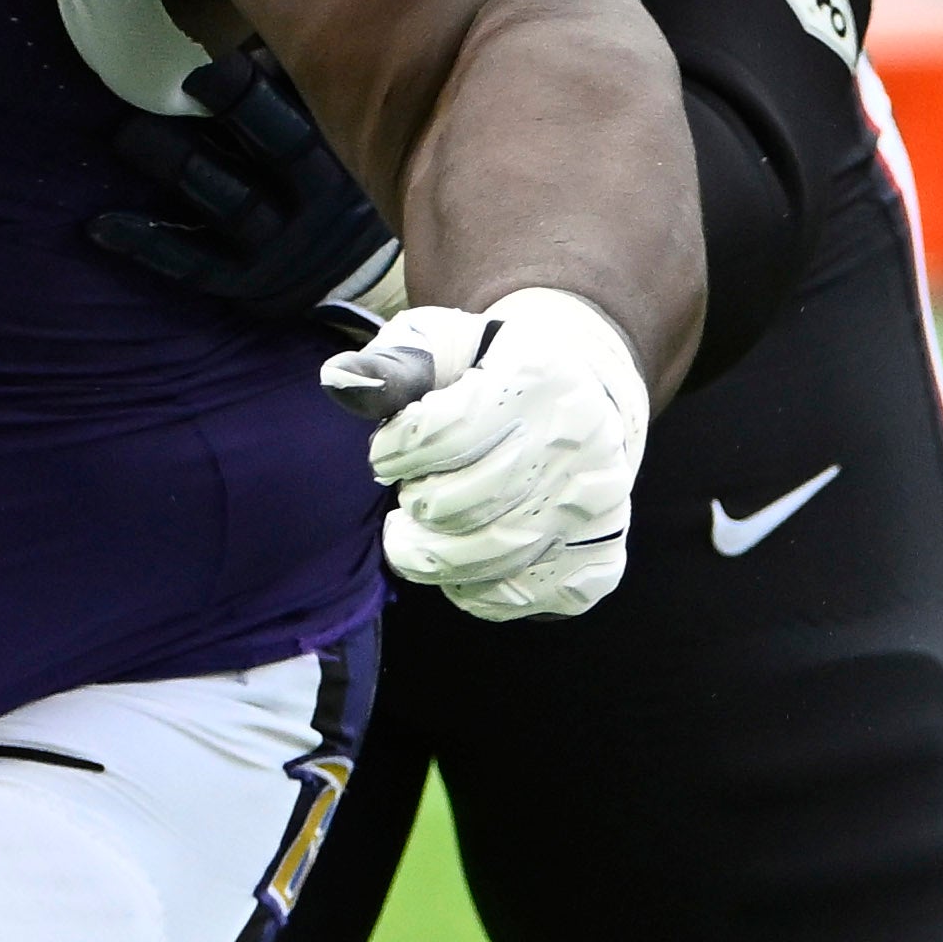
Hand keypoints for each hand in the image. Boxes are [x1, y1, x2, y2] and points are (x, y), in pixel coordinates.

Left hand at [86, 43, 398, 330]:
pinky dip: (146, 241)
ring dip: (174, 163)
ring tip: (125, 134)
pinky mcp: (246, 281)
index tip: (221, 43)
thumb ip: (295, 68)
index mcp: (348, 141)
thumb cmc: (323, 163)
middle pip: (282, 142)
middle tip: (174, 73)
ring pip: (230, 199)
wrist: (345, 270)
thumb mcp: (334, 117)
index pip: (317, 98)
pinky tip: (100, 223)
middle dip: (231, 103)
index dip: (271, 72)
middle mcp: (325, 193)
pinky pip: (193, 263)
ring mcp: (285, 243)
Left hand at [324, 283, 645, 620]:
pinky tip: (464, 565)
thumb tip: (339, 383)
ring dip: (433, 557)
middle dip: (416, 506)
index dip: (395, 452)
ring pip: (494, 558)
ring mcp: (597, 505)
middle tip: (410, 496)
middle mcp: (582, 443)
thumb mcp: (444, 345)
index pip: (446, 432)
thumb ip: (391, 362)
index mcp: (541, 377)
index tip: (385, 454)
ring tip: (416, 537)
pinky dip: (479, 593)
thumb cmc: (490, 371)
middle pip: (467, 503)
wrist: (577, 397)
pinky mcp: (603, 554)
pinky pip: (528, 596)